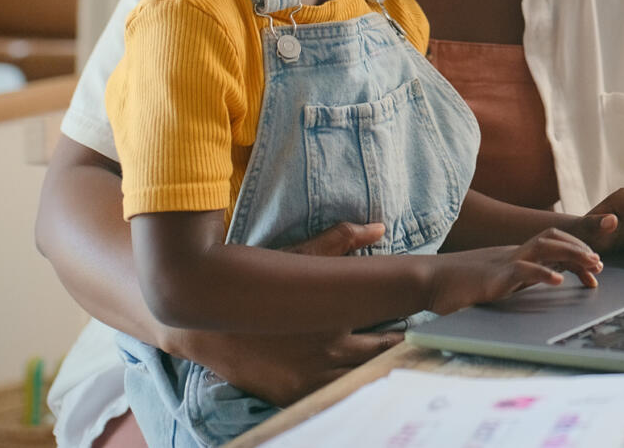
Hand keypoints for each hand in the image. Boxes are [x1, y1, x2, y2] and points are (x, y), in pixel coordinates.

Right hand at [170, 221, 399, 404]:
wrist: (205, 324)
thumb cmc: (255, 284)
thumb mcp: (297, 257)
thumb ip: (340, 241)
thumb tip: (379, 227)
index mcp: (334, 317)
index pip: (387, 327)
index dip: (405, 327)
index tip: (418, 321)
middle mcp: (326, 351)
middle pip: (377, 358)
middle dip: (393, 350)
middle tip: (408, 342)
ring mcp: (309, 378)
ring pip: (357, 380)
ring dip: (371, 371)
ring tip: (385, 361)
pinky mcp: (292, 395)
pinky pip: (331, 396)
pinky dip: (344, 388)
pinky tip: (352, 378)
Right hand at [426, 228, 602, 315]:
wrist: (428, 281)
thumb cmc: (458, 286)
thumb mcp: (496, 283)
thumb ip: (516, 282)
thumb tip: (538, 287)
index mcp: (515, 256)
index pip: (552, 245)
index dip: (575, 252)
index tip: (594, 267)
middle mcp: (513, 254)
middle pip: (553, 239)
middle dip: (580, 248)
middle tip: (600, 264)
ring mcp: (504, 262)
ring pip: (544, 247)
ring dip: (571, 254)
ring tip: (591, 265)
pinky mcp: (494, 276)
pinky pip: (522, 270)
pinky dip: (541, 273)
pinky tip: (557, 280)